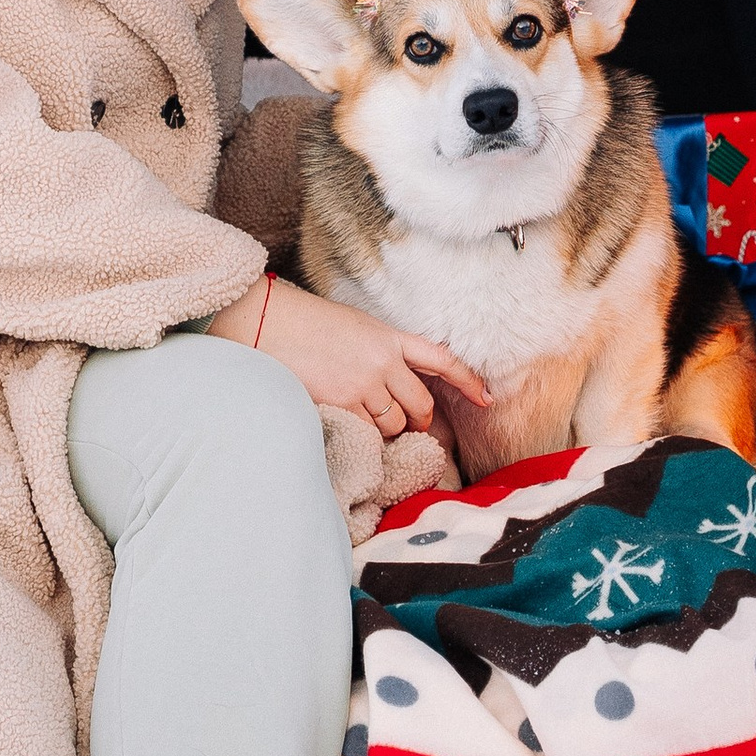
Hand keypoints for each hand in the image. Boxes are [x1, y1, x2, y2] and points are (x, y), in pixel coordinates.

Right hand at [210, 277, 491, 439]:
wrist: (268, 320)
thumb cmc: (304, 321)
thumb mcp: (354, 327)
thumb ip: (379, 351)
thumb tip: (391, 382)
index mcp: (389, 336)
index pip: (441, 359)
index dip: (469, 381)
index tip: (487, 398)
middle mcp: (384, 361)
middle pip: (420, 404)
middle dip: (419, 420)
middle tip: (411, 425)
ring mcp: (364, 384)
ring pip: (394, 423)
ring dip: (386, 428)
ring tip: (368, 419)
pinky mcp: (342, 403)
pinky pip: (368, 432)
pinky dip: (364, 435)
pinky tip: (351, 425)